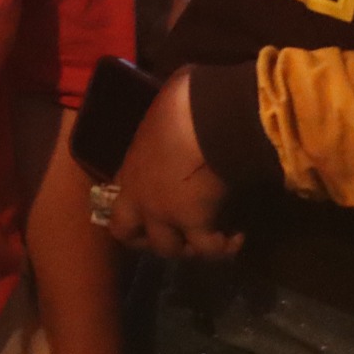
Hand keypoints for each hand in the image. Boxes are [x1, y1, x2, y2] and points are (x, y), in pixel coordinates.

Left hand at [107, 69, 242, 260]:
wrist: (206, 116)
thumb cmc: (183, 104)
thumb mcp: (161, 117)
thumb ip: (164, 130)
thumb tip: (179, 115)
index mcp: (129, 168)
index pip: (115, 201)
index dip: (131, 214)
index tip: (151, 216)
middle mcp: (138, 195)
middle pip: (126, 233)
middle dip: (148, 240)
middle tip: (175, 237)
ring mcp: (162, 212)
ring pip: (168, 249)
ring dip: (189, 246)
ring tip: (211, 235)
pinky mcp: (193, 222)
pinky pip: (208, 249)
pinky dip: (224, 247)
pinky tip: (238, 235)